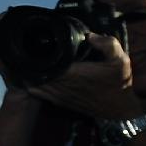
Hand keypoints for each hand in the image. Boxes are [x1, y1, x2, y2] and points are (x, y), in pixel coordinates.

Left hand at [25, 33, 143, 121]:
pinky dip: (31, 83)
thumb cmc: (118, 83)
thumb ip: (108, 45)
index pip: (45, 61)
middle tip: (26, 48)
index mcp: (73, 72)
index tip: (32, 42)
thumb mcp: (121, 61)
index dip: (36, 51)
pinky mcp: (58, 101)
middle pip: (35, 71)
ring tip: (25, 59)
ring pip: (33, 81)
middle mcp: (62, 84)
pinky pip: (37, 91)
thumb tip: (90, 36)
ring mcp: (58, 94)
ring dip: (29, 72)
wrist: (119, 109)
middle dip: (29, 60)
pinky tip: (31, 74)